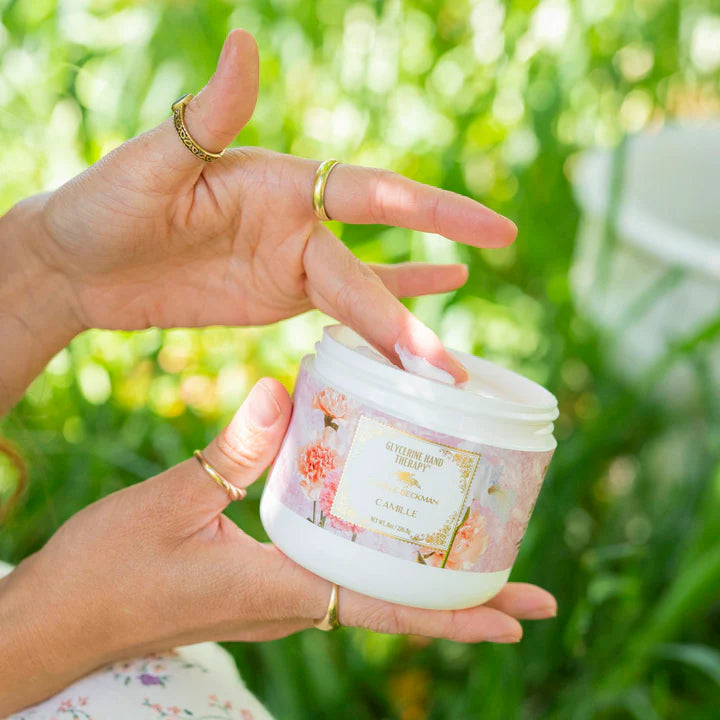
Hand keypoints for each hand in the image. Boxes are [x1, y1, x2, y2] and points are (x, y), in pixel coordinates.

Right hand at [0, 379, 554, 713]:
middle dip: (462, 606)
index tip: (515, 618)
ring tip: (474, 556)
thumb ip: (229, 454)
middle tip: (524, 593)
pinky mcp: (260, 583)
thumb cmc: (105, 574)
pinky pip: (336, 574)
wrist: (59, 619)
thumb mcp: (167, 505)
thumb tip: (285, 395)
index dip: (454, 616)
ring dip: (426, 582)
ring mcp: (278, 596)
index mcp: (280, 589)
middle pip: (397, 607)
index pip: (386, 609)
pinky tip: (383, 527)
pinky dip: (374, 557)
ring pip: (370, 592)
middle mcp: (292, 600)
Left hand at [36, 29, 515, 381]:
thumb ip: (208, 117)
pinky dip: (383, 311)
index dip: (434, 211)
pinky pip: (339, 309)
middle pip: (372, 266)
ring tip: (450, 361)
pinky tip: (422, 318)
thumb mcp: (152, 161)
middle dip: (415, 310)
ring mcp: (291, 262)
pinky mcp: (276, 298)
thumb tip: (245, 41)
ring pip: (364, 293)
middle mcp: (298, 220)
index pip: (372, 194)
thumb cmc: (107, 203)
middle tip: (454, 360)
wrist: (80, 263)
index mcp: (279, 181)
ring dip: (406, 324)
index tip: (490, 230)